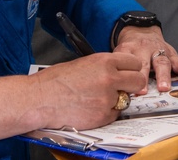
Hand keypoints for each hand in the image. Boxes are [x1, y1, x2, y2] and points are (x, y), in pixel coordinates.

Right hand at [33, 51, 147, 129]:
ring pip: (125, 100)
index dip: (131, 69)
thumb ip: (104, 66)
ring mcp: (107, 98)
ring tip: (96, 99)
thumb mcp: (84, 63)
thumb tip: (118, 71)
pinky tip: (90, 108)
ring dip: (116, 101)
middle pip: (138, 81)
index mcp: (104, 61)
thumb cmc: (55, 81)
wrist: (40, 99)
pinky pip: (114, 115)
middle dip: (132, 85)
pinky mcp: (102, 116)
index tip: (128, 73)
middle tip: (123, 88)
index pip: (134, 63)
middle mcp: (109, 78)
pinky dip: (105, 113)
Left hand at [113, 26, 177, 92]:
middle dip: (144, 77)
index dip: (127, 75)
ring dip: (164, 76)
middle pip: (145, 63)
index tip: (127, 88)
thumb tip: (115, 91)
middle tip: (143, 91)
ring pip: (162, 62)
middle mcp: (144, 49)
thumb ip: (118, 68)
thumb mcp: (118, 54)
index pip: (127, 62)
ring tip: (165, 88)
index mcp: (128, 49)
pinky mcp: (171, 53)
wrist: (140, 31)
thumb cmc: (129, 49)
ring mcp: (159, 50)